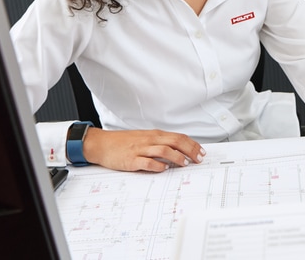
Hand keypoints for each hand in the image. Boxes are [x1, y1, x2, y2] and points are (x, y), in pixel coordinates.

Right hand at [82, 127, 205, 171]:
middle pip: (175, 142)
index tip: (202, 152)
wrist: (102, 144)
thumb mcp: (145, 139)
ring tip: (185, 163)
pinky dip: (157, 165)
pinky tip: (164, 169)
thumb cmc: (124, 143)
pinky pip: (147, 162)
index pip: (179, 137)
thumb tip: (179, 150)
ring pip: (164, 150)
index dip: (192, 145)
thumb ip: (160, 143)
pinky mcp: (132, 160)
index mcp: (155, 135)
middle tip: (199, 159)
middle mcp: (150, 140)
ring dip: (177, 157)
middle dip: (190, 150)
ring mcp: (141, 150)